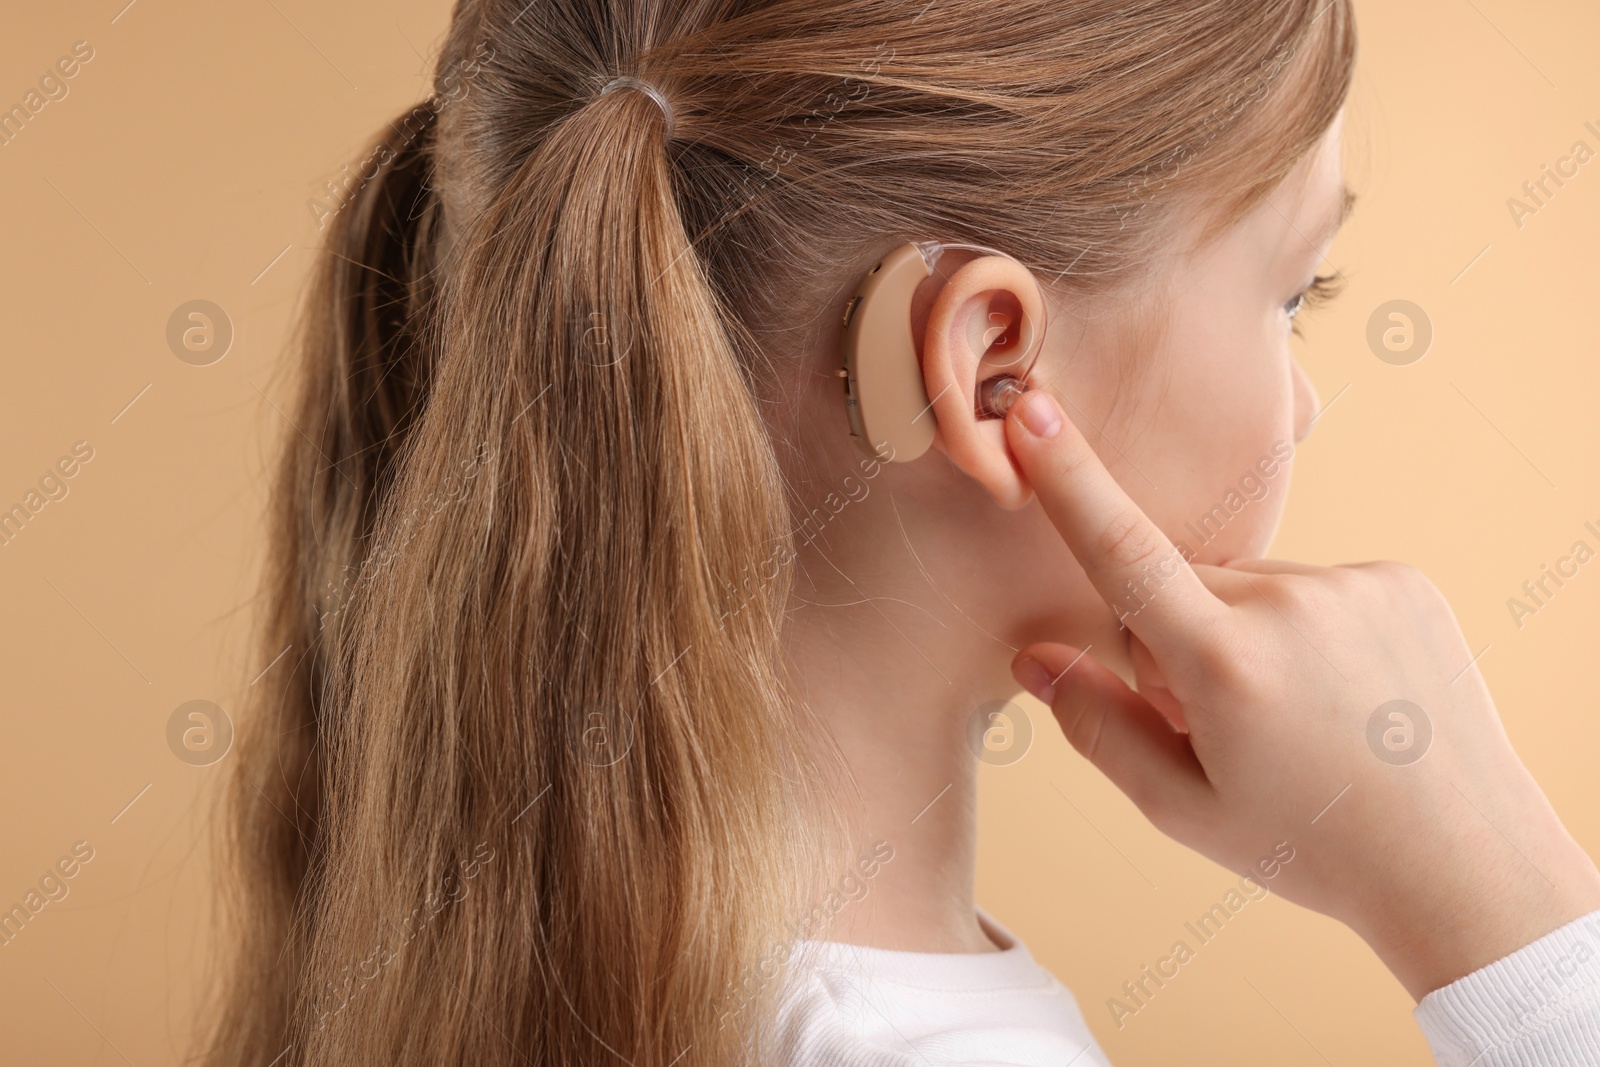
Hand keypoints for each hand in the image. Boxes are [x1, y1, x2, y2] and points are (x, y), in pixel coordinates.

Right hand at [1002, 387, 1599, 998]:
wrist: (1462, 862)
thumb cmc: (1312, 846)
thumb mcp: (1183, 808)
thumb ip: (1096, 724)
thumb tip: (1031, 657)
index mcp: (1228, 665)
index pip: (1124, 553)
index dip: (1069, 480)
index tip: (1033, 412)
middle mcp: (1292, 606)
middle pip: (1180, 585)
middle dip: (1174, 637)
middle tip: (1218, 721)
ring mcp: (1355, 586)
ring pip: (1245, 584)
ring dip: (1241, 630)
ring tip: (1292, 713)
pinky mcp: (1400, 581)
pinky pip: (1310, 583)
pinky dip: (1303, 626)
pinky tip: (1337, 691)